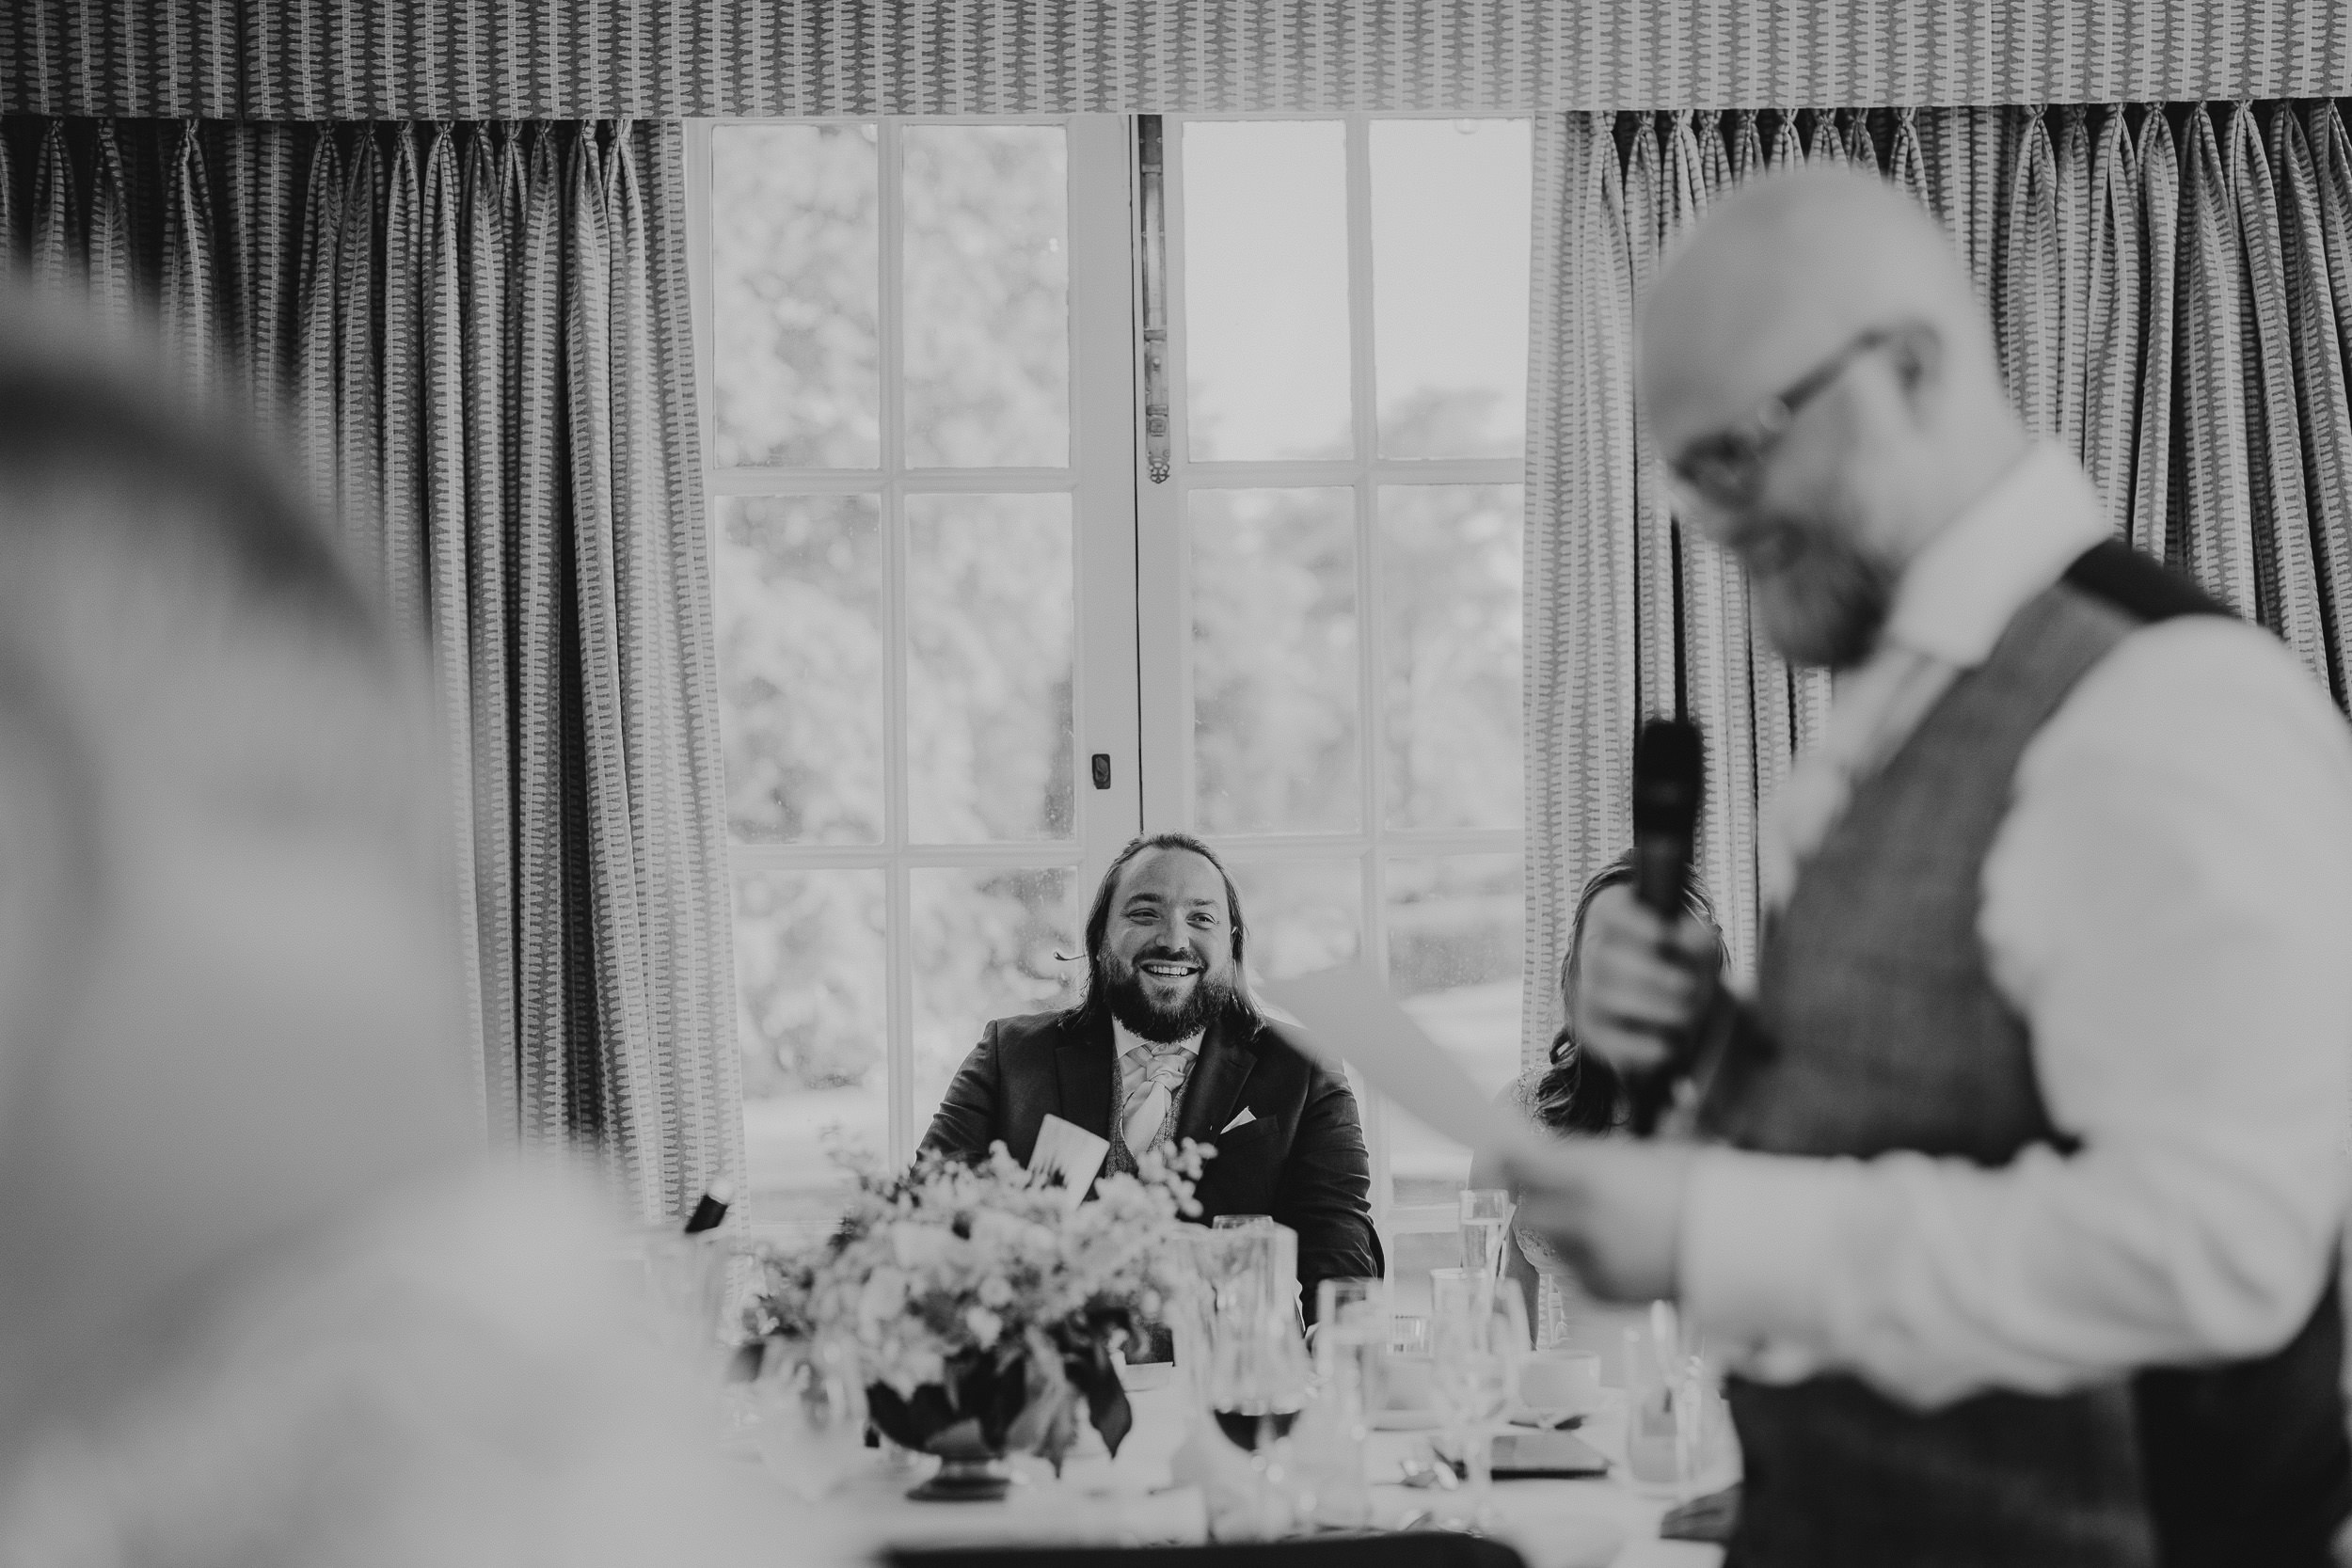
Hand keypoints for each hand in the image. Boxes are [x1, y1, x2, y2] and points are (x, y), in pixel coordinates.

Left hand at [1502, 1138, 1695, 1302]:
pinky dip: (1587, 1257)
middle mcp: (1580, 1219)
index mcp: (1589, 1175)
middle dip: (1537, 1198)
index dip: (1505, 1158)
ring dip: (1563, 1228)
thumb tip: (1548, 1155)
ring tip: (1609, 1219)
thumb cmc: (1699, 1190)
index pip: (1521, 1163)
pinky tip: (1625, 1246)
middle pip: (1527, 1207)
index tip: (1500, 1154)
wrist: (1740, 1244)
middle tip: (1557, 1188)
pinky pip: (1575, 1269)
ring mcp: (1590, 1259)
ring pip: (1550, 1240)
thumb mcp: (1642, 1155)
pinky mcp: (1602, 1290)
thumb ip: (1589, 1159)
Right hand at [1571, 884, 1720, 1077]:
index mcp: (1615, 920)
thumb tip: (1693, 937)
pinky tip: (1666, 1047)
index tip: (1663, 934)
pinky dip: (1635, 1045)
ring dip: (1648, 1008)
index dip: (1632, 923)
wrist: (1677, 1009)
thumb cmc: (1682, 966)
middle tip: (1687, 986)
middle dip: (1650, 975)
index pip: (1610, 913)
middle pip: (1603, 958)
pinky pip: (1602, 1037)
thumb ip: (1696, 941)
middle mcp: (1594, 953)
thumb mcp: (1696, 948)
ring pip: (1600, 996)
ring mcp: (1588, 992)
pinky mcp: (1590, 1029)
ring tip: (1686, 1014)